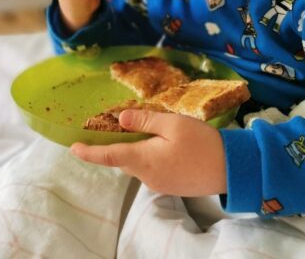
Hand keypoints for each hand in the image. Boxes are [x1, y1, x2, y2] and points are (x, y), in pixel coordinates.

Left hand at [70, 110, 226, 196]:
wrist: (231, 168)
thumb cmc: (201, 142)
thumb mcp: (173, 123)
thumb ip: (145, 121)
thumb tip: (122, 119)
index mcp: (144, 159)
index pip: (110, 155)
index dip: (90, 152)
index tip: (73, 148)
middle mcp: (147, 176)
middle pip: (124, 158)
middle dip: (119, 144)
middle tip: (120, 124)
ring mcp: (159, 184)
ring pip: (139, 163)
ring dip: (139, 148)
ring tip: (154, 130)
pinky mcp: (171, 185)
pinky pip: (152, 169)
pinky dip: (151, 155)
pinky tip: (167, 144)